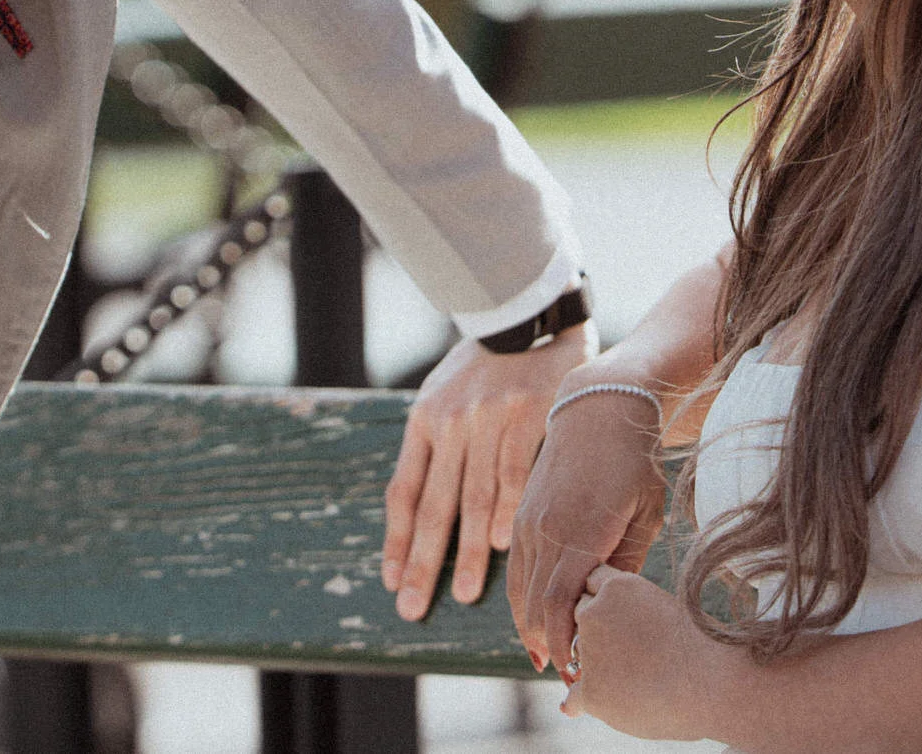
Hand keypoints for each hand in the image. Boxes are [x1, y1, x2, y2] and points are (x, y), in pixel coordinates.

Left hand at [382, 323, 591, 619]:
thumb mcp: (445, 394)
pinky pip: (515, 472)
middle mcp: (450, 422)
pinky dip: (508, 510)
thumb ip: (434, 443)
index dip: (396, 541)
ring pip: (474, 497)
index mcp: (424, 420)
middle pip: (433, 505)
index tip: (393, 581)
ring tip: (465, 594)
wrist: (528, 313)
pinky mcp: (527, 414)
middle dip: (423, 562)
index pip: (404, 492)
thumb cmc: (486, 366)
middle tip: (413, 608)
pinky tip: (505, 545)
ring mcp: (488, 419)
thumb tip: (418, 506)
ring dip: (470, 550)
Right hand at [507, 382, 667, 671]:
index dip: (564, 645)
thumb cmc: (633, 462)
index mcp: (578, 533)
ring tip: (547, 657)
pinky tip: (535, 619)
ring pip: (518, 591)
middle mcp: (544, 530)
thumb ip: (626, 563)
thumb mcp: (645, 514)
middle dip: (548, 646)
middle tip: (567, 677)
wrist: (596, 408)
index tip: (577, 672)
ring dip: (530, 627)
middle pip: (534, 606)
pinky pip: (514, 569)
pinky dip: (522, 600)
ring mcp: (527, 522)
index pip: (558, 606)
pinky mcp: (521, 515)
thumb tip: (611, 608)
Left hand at [561, 563, 717, 739]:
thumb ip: (627, 614)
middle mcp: (596, 612)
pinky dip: (581, 703)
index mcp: (619, 585)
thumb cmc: (701, 649)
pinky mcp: (592, 690)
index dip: (606, 601)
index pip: (592, 582)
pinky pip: (573, 698)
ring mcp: (590, 651)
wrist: (718, 685)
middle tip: (627, 651)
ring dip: (595, 666)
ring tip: (631, 678)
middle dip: (596, 632)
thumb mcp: (663, 610)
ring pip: (579, 657)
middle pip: (580, 616)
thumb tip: (603, 629)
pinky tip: (589, 705)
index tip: (622, 617)